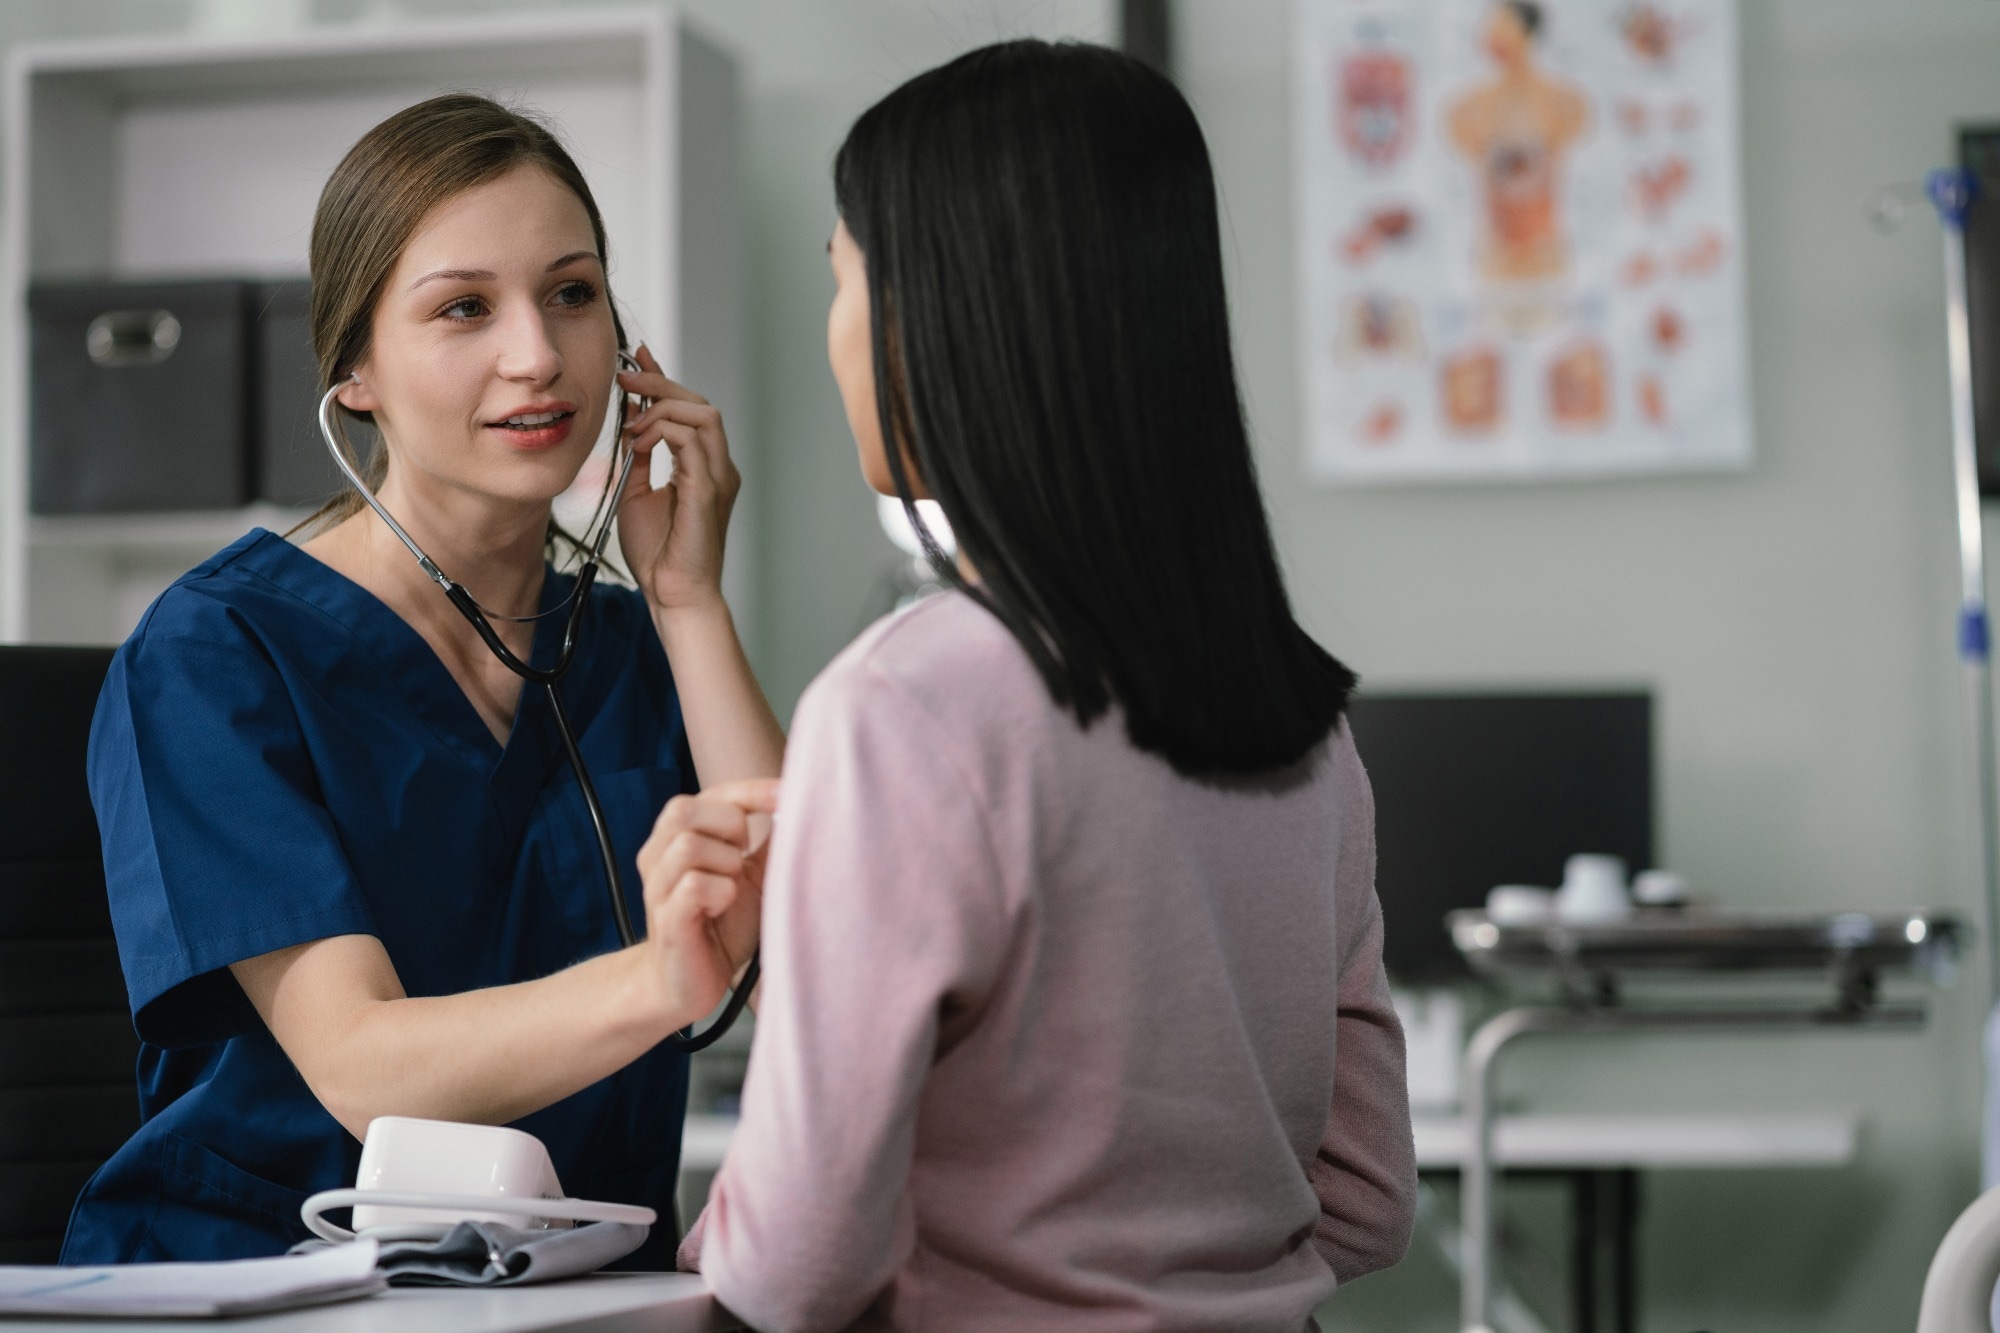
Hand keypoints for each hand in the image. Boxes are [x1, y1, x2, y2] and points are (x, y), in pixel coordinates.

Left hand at [615, 345, 741, 612]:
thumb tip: (630, 426)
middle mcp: (718, 467)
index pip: (690, 410)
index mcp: (704, 467)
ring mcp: (718, 477)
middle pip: (700, 404)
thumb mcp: (638, 493)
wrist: (673, 593)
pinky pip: (692, 442)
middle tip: (624, 379)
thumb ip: (640, 458)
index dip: (664, 379)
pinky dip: (662, 433)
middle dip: (660, 384)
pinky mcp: (709, 490)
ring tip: (631, 423)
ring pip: (703, 415)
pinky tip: (638, 444)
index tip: (637, 357)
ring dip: (662, 408)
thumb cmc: (659, 552)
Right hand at [637, 778, 779, 1026]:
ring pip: (689, 845)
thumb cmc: (723, 924)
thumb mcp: (755, 877)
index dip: (752, 791)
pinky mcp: (667, 921)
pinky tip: (723, 908)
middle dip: (729, 826)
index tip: (790, 794)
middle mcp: (659, 856)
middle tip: (744, 859)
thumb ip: (770, 843)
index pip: (712, 794)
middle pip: (684, 809)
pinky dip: (720, 893)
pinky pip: (693, 886)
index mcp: (680, 837)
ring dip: (726, 864)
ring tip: (733, 889)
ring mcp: (658, 888)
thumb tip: (804, 806)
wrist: (690, 982)